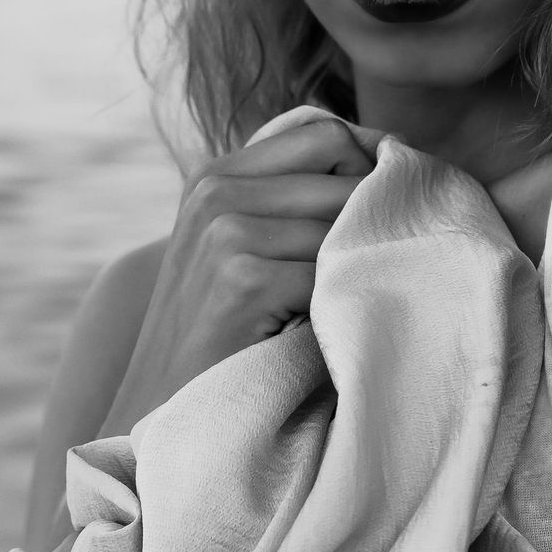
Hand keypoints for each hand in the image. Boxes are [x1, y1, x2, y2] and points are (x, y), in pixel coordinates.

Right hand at [106, 116, 379, 430]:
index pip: (326, 133)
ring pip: (348, 222)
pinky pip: (333, 273)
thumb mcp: (242, 253)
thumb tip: (390, 159)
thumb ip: (291, 204)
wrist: (162, 417)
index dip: (370, 169)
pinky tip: (324, 335)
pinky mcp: (242, 279)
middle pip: (346, 172)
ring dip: (360, 266)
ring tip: (345, 308)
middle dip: (374, 219)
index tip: (385, 217)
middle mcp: (216, 191)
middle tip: (377, 274)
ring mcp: (225, 231)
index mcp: (216, 175)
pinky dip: (343, 305)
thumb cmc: (221, 341)